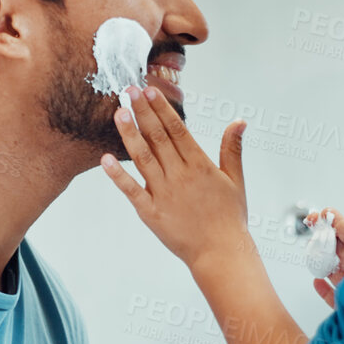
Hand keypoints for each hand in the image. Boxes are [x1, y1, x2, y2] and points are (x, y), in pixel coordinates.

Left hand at [99, 86, 251, 269]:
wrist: (221, 253)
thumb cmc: (229, 218)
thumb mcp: (236, 180)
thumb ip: (232, 149)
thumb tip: (238, 121)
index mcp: (200, 166)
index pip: (177, 130)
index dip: (162, 109)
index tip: (150, 90)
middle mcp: (180, 176)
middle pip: (158, 138)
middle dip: (142, 112)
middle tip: (128, 91)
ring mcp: (163, 194)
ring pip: (143, 158)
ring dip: (129, 135)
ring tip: (118, 113)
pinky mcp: (151, 213)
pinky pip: (132, 191)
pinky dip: (118, 176)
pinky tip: (105, 160)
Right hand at [305, 208, 343, 307]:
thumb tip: (339, 227)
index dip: (338, 223)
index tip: (323, 213)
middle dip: (327, 239)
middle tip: (312, 226)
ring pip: (338, 273)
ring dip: (324, 262)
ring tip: (312, 251)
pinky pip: (336, 298)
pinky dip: (325, 290)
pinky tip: (318, 282)